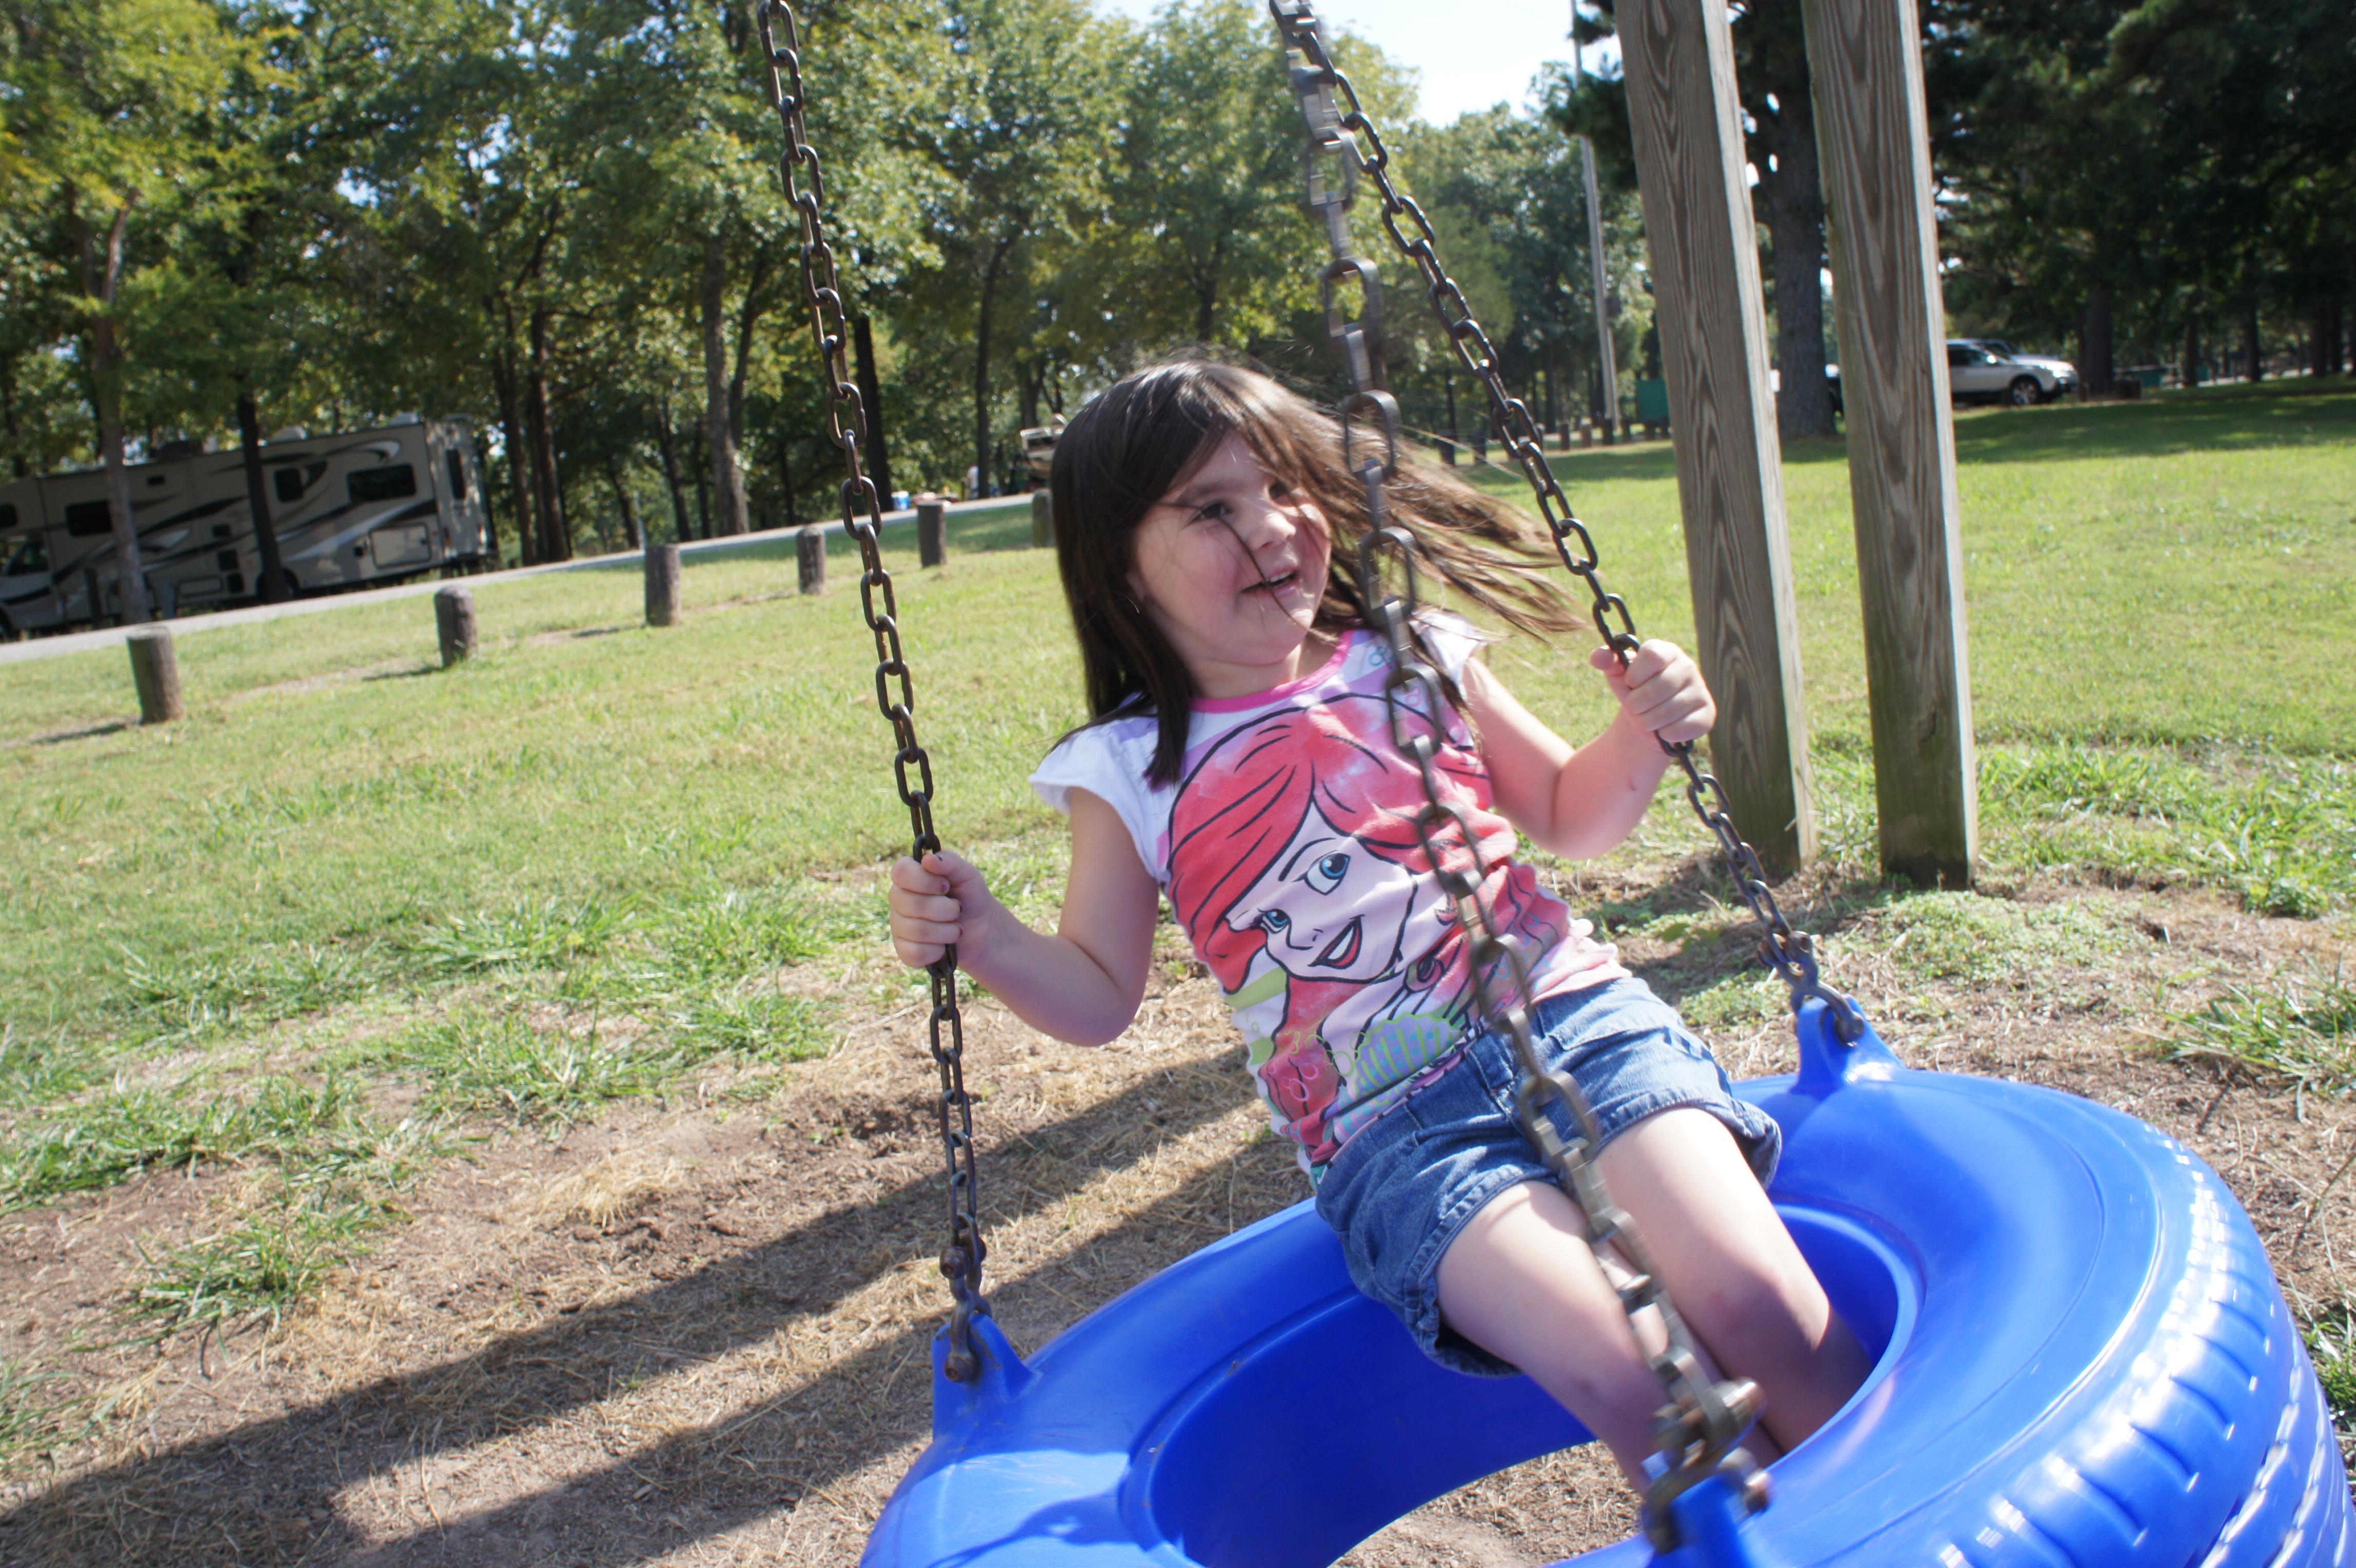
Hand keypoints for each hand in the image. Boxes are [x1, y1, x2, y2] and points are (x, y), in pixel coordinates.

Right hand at [888, 850, 998, 968]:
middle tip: (957, 909)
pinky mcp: (905, 951)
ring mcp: (899, 926)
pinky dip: (938, 951)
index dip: (925, 881)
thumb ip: (950, 862)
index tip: (946, 886)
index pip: (900, 872)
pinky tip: (944, 946)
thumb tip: (927, 859)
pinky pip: (915, 953)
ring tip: (956, 928)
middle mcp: (898, 899)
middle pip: (910, 904)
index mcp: (909, 876)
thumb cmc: (971, 897)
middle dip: (944, 909)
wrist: (982, 930)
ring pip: (916, 931)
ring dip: (947, 931)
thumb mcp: (967, 875)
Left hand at [1590, 639, 1714, 744]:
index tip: (1631, 683)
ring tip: (1648, 717)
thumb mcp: (1618, 674)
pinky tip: (1664, 729)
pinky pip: (1679, 729)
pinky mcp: (1707, 715)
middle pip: (1656, 689)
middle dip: (1636, 704)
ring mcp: (1700, 691)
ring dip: (1647, 721)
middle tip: (1636, 706)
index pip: (1652, 655)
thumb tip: (1597, 657)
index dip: (1635, 674)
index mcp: (1667, 651)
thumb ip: (1606, 660)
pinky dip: (1664, 734)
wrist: (1649, 721)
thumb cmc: (1634, 691)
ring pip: (1666, 713)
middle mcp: (1688, 667)